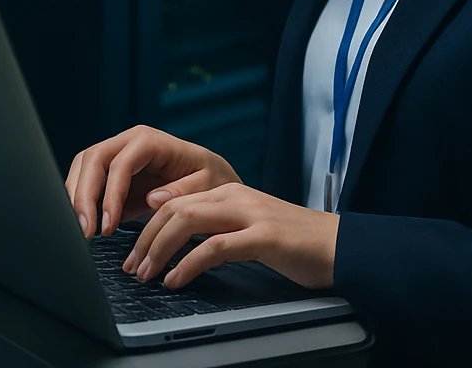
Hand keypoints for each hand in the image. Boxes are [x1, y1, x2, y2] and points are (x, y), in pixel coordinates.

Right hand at [64, 125, 240, 237]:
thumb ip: (184, 191)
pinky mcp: (112, 173)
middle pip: (92, 160)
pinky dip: (81, 201)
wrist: (210, 178)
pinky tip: (85, 224)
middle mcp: (129, 142)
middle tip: (85, 231)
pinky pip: (87, 181)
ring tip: (83, 231)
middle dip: (83, 195)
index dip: (110, 194)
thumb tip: (153, 199)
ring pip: (83, 167)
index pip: (120, 163)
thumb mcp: (209, 184)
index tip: (108, 225)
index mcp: (150, 141)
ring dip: (77, 198)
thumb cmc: (212, 178)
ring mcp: (117, 154)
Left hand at [122, 182, 338, 289]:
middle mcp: (235, 195)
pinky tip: (176, 280)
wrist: (340, 245)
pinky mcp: (264, 236)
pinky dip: (188, 264)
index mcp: (228, 191)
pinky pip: (215, 247)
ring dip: (159, 249)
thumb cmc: (293, 242)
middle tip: (131, 265)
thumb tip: (177, 241)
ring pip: (188, 221)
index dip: (147, 226)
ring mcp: (250, 214)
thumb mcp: (247, 227)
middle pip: (174, 208)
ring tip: (146, 273)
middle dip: (145, 238)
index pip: (174, 201)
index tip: (132, 251)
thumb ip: (215, 226)